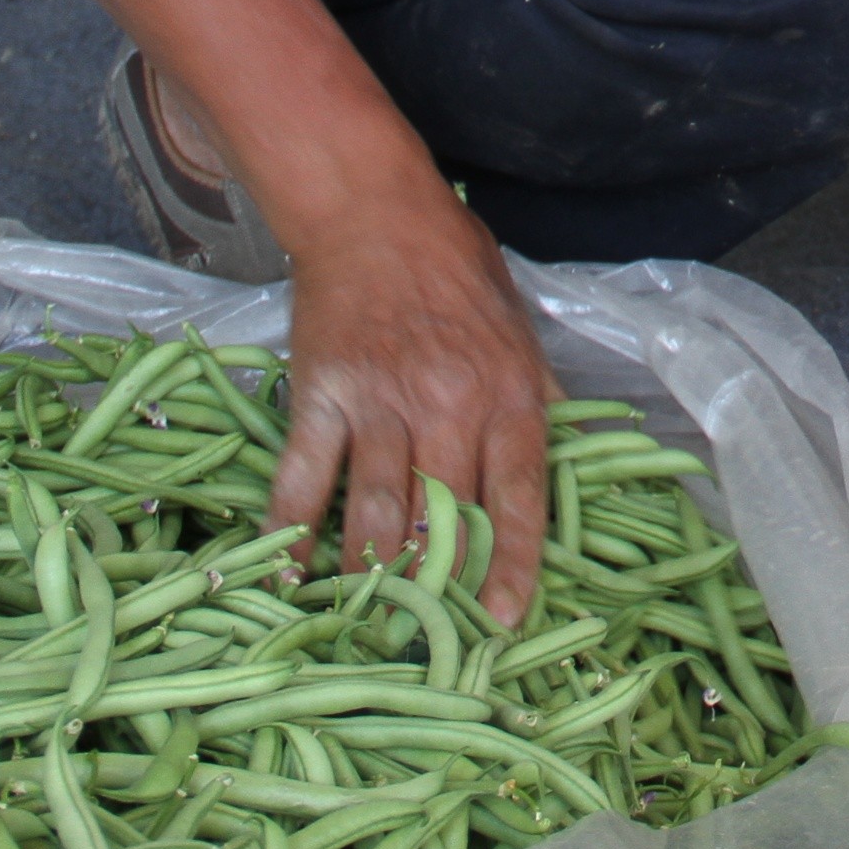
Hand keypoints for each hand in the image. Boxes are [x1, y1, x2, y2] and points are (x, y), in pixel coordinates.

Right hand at [266, 188, 557, 622]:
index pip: (519, 494)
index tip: (502, 617)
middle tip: (425, 635)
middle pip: (446, 517)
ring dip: (371, 573)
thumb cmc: (456, 271)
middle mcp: (449, 405)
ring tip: (365, 619)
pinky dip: (294, 530)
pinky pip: (307, 476)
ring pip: (379, 511)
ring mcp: (381, 403)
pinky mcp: (323, 395)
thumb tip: (560, 465)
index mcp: (508, 393)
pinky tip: (289, 572)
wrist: (374, 213)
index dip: (512, 562)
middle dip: (437, 583)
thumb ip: (536, 400)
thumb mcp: (520, 332)